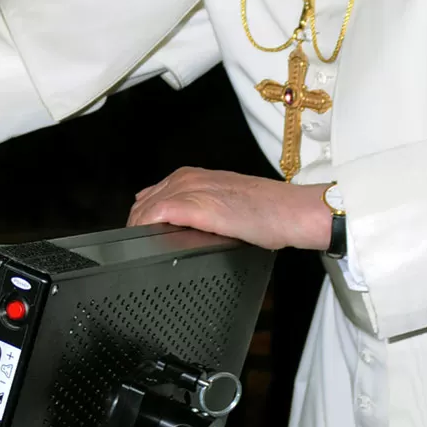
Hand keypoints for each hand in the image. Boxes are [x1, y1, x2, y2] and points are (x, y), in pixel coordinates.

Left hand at [128, 168, 332, 250]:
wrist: (290, 211)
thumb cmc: (267, 211)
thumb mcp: (225, 202)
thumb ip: (200, 208)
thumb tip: (181, 225)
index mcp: (193, 176)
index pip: (151, 196)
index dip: (141, 218)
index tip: (140, 236)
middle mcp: (188, 179)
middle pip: (143, 203)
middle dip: (135, 226)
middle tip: (137, 248)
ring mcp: (190, 190)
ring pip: (145, 208)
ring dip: (138, 229)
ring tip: (139, 250)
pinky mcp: (196, 205)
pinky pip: (156, 214)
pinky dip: (146, 228)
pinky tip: (146, 242)